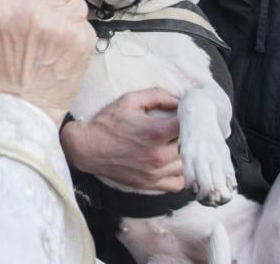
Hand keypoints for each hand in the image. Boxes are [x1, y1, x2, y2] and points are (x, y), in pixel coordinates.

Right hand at [0, 0, 94, 124]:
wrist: (19, 109)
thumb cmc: (2, 73)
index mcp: (8, 5)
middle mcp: (35, 10)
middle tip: (54, 10)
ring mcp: (61, 25)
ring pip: (79, 1)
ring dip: (71, 14)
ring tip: (57, 36)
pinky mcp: (82, 41)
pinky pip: (87, 25)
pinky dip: (78, 35)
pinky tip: (64, 51)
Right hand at [61, 88, 183, 191]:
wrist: (87, 148)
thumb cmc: (108, 122)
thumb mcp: (130, 100)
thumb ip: (158, 95)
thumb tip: (180, 99)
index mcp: (155, 132)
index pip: (190, 125)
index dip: (192, 118)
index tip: (189, 114)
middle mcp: (158, 155)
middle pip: (192, 147)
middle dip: (191, 136)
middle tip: (187, 129)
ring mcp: (155, 173)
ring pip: (187, 165)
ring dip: (186, 154)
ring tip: (178, 144)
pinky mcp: (151, 184)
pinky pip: (178, 183)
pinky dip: (181, 174)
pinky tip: (174, 162)